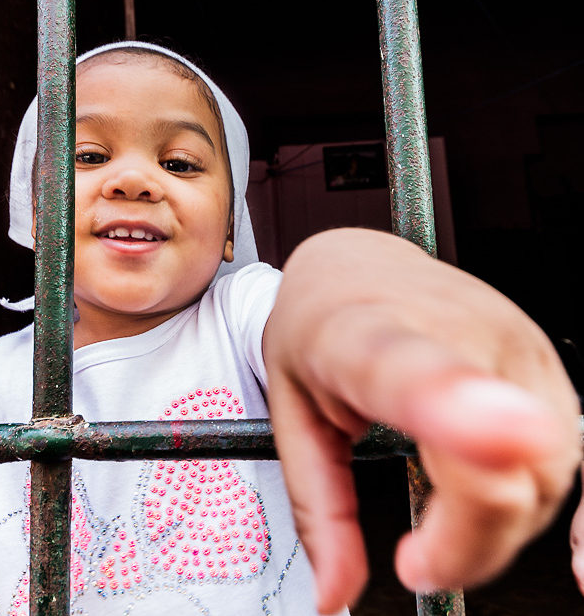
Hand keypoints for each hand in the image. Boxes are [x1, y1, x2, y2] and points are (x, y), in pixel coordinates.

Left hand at [264, 228, 580, 613]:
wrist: (357, 264)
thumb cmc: (321, 328)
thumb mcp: (292, 409)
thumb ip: (320, 506)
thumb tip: (337, 596)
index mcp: (362, 335)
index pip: (409, 367)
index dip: (453, 403)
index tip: (493, 437)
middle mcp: (453, 329)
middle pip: (499, 458)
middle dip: (466, 539)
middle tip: (416, 558)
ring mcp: (510, 340)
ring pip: (543, 469)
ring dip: (498, 526)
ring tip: (443, 523)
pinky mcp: (543, 359)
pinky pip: (575, 451)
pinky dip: (572, 511)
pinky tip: (581, 564)